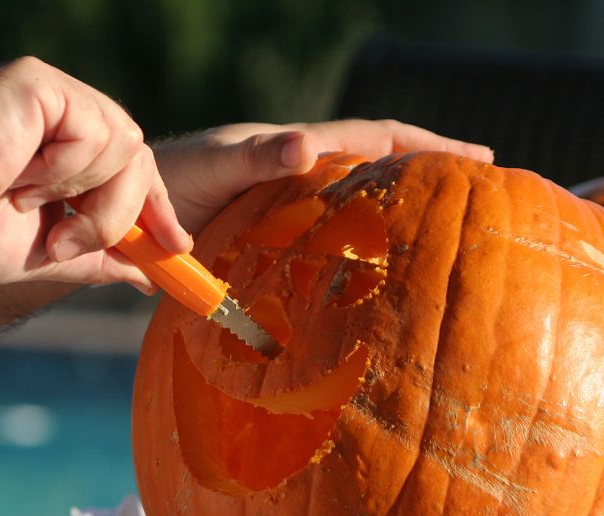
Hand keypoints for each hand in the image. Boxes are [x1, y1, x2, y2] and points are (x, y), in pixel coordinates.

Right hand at [0, 57, 191, 291]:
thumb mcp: (44, 255)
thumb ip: (98, 257)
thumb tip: (146, 276)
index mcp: (57, 151)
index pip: (129, 171)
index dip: (155, 209)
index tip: (176, 248)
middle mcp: (59, 116)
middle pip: (138, 160)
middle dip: (123, 213)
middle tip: (72, 244)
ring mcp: (52, 95)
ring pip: (127, 148)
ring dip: (89, 197)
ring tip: (33, 211)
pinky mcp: (41, 82)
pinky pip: (97, 131)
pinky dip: (67, 169)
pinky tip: (22, 177)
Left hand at [155, 119, 493, 234]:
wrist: (124, 214)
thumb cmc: (163, 181)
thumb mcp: (212, 162)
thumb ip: (255, 155)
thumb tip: (304, 145)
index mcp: (295, 153)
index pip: (375, 140)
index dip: (426, 148)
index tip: (479, 160)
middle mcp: (299, 178)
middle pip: (375, 173)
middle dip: (426, 182)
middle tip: (478, 199)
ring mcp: (288, 212)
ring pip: (356, 212)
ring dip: (396, 221)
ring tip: (438, 243)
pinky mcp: (272, 246)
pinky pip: (326, 249)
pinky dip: (356, 260)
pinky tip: (371, 286)